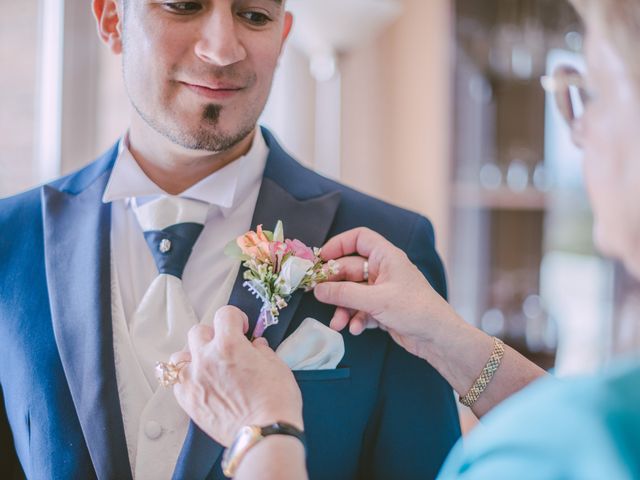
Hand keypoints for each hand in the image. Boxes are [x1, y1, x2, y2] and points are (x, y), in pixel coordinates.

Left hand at [172, 306, 303, 446]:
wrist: (263, 434)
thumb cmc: (276, 400)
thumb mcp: (277, 366)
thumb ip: (262, 350)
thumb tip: (255, 345)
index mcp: (229, 344)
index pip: (224, 314)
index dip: (236, 318)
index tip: (243, 329)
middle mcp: (206, 358)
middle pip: (198, 331)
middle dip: (213, 335)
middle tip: (227, 348)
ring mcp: (193, 380)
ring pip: (180, 355)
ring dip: (193, 356)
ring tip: (208, 366)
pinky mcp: (187, 401)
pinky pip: (177, 381)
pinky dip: (187, 378)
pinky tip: (202, 384)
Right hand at [314, 227, 463, 360]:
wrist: (438, 338)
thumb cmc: (415, 310)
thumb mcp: (376, 300)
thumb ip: (344, 293)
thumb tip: (317, 289)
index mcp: (386, 257)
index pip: (359, 238)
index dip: (338, 244)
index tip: (321, 258)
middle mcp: (384, 271)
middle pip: (349, 269)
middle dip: (335, 285)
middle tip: (318, 295)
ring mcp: (383, 290)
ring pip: (352, 293)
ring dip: (343, 307)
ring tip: (337, 323)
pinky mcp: (383, 309)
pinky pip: (360, 309)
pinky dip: (355, 319)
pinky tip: (356, 329)